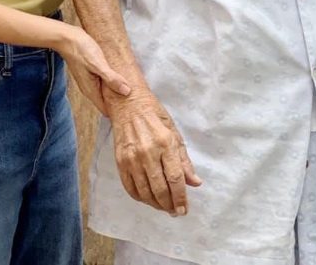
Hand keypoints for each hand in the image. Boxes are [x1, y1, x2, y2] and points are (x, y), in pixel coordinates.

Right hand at [58, 24, 130, 115]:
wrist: (67, 38)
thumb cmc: (81, 50)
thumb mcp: (98, 64)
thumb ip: (111, 78)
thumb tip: (126, 91)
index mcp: (91, 90)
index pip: (105, 110)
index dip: (118, 112)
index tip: (131, 111)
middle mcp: (89, 88)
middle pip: (106, 102)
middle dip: (119, 102)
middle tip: (135, 100)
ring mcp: (89, 80)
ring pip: (105, 91)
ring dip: (116, 90)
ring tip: (131, 88)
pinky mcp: (90, 71)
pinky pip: (103, 81)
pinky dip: (111, 81)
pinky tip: (119, 75)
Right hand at [109, 92, 201, 215]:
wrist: (128, 104)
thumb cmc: (154, 115)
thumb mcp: (174, 132)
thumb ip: (184, 160)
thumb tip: (195, 183)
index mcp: (165, 143)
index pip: (175, 178)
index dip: (181, 197)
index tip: (184, 209)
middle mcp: (148, 152)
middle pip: (160, 189)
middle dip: (170, 205)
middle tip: (175, 211)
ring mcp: (132, 158)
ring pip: (145, 192)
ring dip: (156, 204)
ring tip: (164, 207)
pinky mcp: (120, 162)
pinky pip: (130, 188)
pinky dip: (140, 198)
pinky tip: (148, 199)